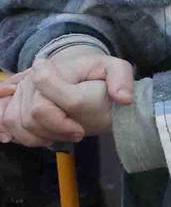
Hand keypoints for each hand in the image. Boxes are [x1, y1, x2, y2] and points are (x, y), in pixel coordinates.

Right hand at [0, 49, 134, 146]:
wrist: (80, 71)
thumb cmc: (98, 72)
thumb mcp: (117, 69)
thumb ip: (122, 79)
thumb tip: (123, 98)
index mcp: (55, 72)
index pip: (42, 106)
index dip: (60, 124)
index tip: (80, 131)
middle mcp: (31, 80)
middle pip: (30, 118)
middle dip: (54, 132)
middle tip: (78, 133)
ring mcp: (20, 91)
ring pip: (16, 123)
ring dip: (40, 136)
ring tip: (64, 135)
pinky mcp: (15, 102)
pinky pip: (9, 125)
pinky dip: (26, 136)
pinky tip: (46, 138)